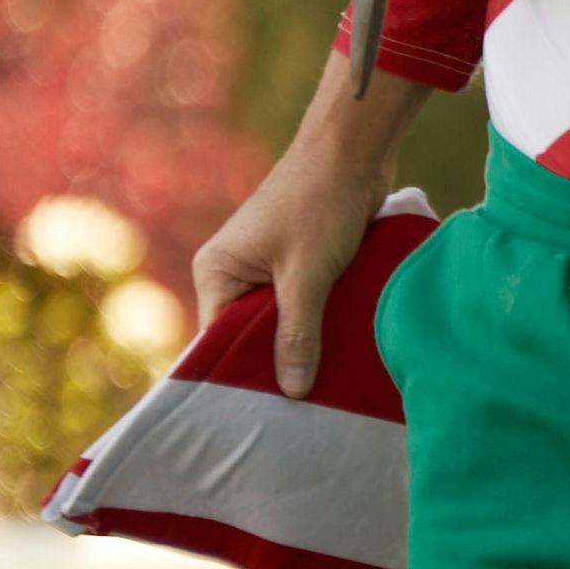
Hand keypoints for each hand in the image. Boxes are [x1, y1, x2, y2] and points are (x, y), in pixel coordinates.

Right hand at [187, 68, 416, 399]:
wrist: (353, 152)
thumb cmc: (321, 206)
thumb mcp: (308, 276)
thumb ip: (298, 333)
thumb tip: (290, 390)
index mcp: (215, 273)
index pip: (217, 341)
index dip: (241, 376)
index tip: (264, 415)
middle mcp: (232, 272)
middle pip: (249, 336)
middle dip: (277, 365)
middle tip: (304, 411)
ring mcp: (266, 268)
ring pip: (282, 323)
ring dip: (306, 344)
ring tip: (328, 387)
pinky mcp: (299, 264)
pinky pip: (304, 306)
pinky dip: (321, 323)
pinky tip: (343, 351)